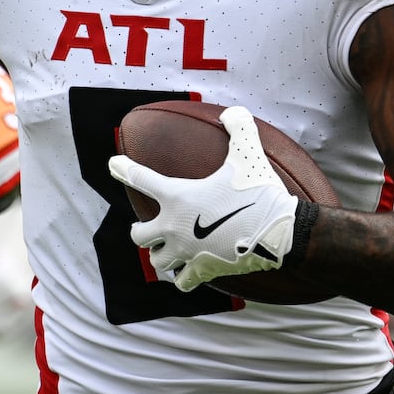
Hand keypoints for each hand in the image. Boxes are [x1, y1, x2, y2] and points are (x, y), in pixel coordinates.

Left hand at [110, 105, 297, 291]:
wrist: (280, 233)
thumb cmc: (260, 192)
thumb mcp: (249, 154)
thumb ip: (239, 127)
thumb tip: (233, 112)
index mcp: (177, 196)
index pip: (140, 178)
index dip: (124, 168)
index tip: (113, 164)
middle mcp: (174, 226)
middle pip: (138, 236)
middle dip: (140, 231)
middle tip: (144, 228)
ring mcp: (187, 252)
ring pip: (157, 262)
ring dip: (159, 256)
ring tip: (166, 251)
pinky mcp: (203, 271)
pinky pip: (182, 281)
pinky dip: (182, 277)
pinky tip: (186, 273)